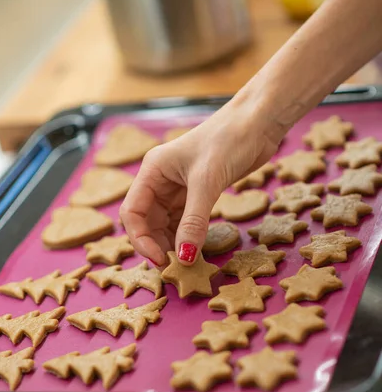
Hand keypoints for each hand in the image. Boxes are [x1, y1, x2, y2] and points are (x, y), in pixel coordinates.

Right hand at [120, 96, 283, 265]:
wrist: (258, 122)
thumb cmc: (229, 139)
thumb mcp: (207, 181)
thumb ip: (193, 221)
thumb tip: (183, 256)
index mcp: (152, 171)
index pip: (132, 213)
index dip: (141, 240)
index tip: (162, 259)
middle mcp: (159, 181)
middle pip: (147, 223)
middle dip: (158, 246)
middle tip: (176, 269)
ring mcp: (178, 189)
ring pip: (166, 225)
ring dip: (173, 245)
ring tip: (187, 264)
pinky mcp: (196, 194)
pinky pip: (184, 223)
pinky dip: (188, 238)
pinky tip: (197, 251)